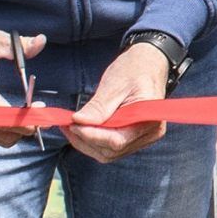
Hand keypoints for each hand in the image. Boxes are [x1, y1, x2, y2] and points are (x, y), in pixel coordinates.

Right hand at [0, 24, 45, 145]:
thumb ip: (18, 46)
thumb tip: (41, 40)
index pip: (7, 118)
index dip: (29, 119)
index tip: (43, 111)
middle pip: (6, 133)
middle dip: (27, 126)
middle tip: (40, 113)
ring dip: (15, 131)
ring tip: (26, 115)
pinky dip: (1, 131)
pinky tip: (9, 117)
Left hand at [66, 39, 174, 164]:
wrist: (148, 64)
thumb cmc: (136, 69)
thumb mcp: (116, 84)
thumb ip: (99, 106)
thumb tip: (79, 121)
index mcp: (149, 120)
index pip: (116, 140)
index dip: (92, 135)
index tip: (73, 124)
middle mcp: (149, 134)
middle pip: (111, 150)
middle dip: (86, 140)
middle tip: (67, 124)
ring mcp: (141, 138)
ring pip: (108, 153)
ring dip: (86, 143)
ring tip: (70, 126)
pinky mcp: (132, 138)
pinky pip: (109, 148)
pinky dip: (92, 141)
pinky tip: (80, 129)